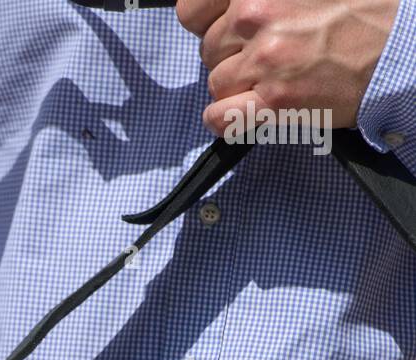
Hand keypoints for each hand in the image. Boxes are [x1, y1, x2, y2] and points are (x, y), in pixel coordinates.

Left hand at [176, 0, 399, 133]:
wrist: (397, 44)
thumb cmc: (359, 10)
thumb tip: (233, 10)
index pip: (193, 9)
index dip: (206, 24)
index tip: (222, 31)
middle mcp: (255, 12)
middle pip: (209, 49)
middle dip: (231, 55)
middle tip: (265, 56)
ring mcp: (264, 57)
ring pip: (217, 83)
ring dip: (237, 87)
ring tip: (270, 80)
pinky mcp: (274, 99)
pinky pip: (221, 117)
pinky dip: (225, 120)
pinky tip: (245, 113)